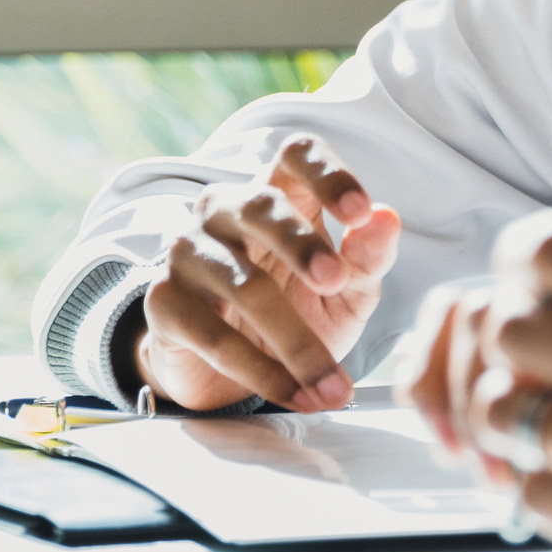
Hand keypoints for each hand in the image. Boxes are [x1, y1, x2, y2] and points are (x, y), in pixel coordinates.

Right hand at [134, 137, 401, 412]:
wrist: (231, 369)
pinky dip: (262, 372)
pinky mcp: (163, 301)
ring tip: (334, 384)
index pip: (296, 156)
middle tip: (337, 281)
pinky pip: (214, 336)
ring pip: (242, 283)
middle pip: (261, 205)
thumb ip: (368, 257)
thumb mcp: (345, 290)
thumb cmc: (297, 309)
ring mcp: (188, 252)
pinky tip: (298, 394)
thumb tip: (387, 219)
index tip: (359, 212)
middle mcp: (226, 209)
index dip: (328, 175)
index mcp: (279, 192)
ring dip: (295, 341)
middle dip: (301, 243)